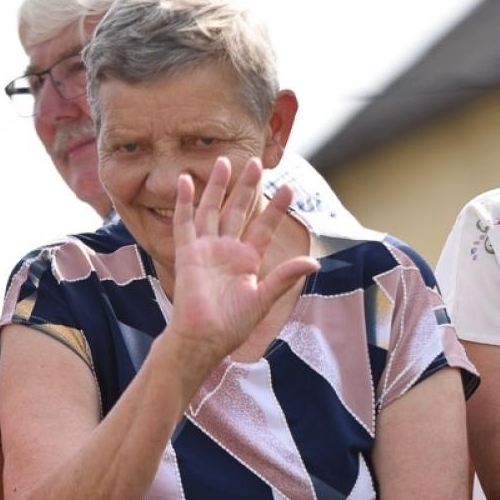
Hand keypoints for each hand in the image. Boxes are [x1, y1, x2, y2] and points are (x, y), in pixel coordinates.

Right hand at [164, 156, 318, 368]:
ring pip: (213, 209)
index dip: (276, 208)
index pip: (265, 226)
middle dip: (248, 186)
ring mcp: (206, 248)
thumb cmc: (232, 325)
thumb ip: (285, 277)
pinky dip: (185, 202)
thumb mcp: (264, 299)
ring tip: (226, 161)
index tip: (290, 188)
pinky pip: (185, 222)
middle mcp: (227, 249)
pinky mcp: (187, 252)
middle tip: (256, 162)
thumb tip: (314, 262)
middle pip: (238, 210)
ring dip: (219, 186)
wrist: (203, 337)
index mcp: (248, 260)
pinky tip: (188, 181)